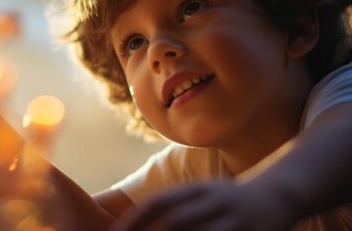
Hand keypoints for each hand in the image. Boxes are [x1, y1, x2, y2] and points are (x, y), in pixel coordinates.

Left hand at [111, 181, 296, 230]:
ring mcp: (235, 221)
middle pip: (176, 222)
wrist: (280, 195)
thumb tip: (133, 224)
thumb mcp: (201, 194)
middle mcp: (215, 201)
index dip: (135, 219)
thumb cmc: (228, 200)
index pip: (159, 202)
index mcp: (199, 189)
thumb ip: (173, 206)